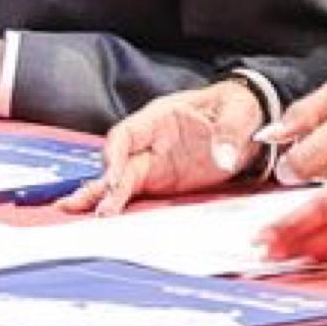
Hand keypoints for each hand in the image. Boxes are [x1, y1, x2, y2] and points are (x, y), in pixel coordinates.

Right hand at [69, 79, 263, 214]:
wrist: (250, 121)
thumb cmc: (237, 107)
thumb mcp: (238, 113)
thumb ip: (229, 132)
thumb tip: (224, 156)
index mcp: (161, 117)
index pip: (126, 134)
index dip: (115, 155)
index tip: (113, 178)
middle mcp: (150, 140)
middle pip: (117, 162)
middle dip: (104, 185)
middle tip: (98, 210)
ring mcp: (154, 162)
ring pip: (119, 180)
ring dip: (101, 197)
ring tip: (77, 213)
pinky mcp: (163, 182)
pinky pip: (136, 194)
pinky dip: (118, 205)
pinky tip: (101, 218)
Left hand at [255, 81, 326, 261]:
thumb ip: (302, 112)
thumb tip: (270, 135)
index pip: (310, 158)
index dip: (288, 169)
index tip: (281, 173)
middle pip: (326, 204)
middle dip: (290, 227)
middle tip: (261, 239)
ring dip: (305, 246)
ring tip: (276, 253)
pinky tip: (306, 255)